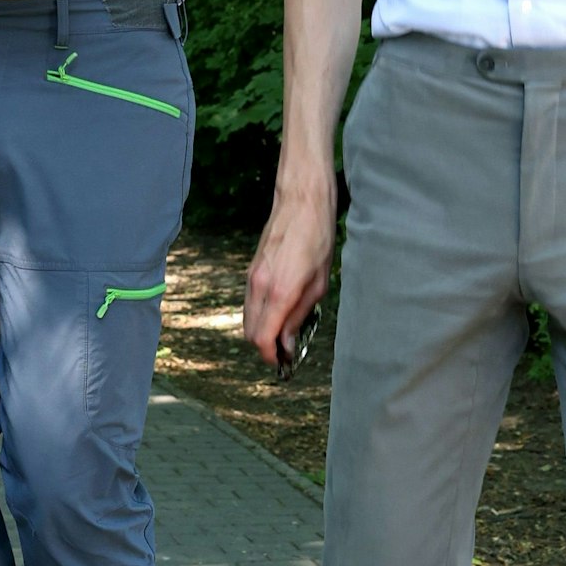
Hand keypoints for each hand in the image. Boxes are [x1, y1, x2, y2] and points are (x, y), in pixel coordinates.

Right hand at [243, 171, 337, 365]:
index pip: (262, 338)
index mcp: (279, 291)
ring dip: (262, 330)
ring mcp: (252, 277)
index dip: (271, 356)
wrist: (301, 203)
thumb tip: (288, 341)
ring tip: (284, 332)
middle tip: (286, 350)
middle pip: (250, 332)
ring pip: (247, 318)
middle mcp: (259, 286)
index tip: (283, 362)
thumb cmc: (317, 238)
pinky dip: (259, 314)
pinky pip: (249, 302)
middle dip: (266, 346)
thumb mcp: (318, 283)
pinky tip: (278, 311)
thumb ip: (300, 315)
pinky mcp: (251, 269)